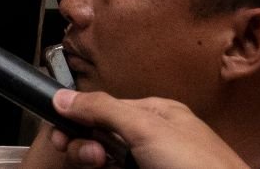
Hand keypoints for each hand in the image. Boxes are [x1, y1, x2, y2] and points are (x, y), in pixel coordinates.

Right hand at [47, 89, 249, 168]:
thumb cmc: (198, 166)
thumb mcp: (146, 128)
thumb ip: (103, 109)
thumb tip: (62, 97)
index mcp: (157, 114)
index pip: (105, 108)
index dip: (79, 119)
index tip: (61, 134)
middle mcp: (153, 140)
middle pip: (102, 137)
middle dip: (87, 147)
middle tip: (92, 160)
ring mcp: (151, 166)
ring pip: (107, 163)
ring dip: (95, 164)